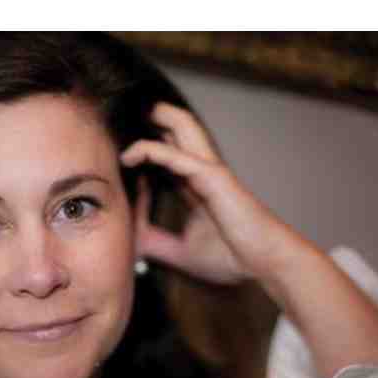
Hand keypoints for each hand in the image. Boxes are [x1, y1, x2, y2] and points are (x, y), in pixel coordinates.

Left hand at [121, 102, 303, 285]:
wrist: (262, 264)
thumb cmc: (231, 257)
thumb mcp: (180, 252)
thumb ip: (155, 242)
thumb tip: (128, 240)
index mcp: (196, 186)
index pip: (167, 155)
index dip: (143, 149)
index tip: (115, 156)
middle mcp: (202, 172)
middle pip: (178, 129)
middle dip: (154, 116)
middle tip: (124, 113)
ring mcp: (208, 171)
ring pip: (182, 127)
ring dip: (157, 116)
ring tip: (129, 112)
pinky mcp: (213, 177)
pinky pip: (176, 156)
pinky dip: (151, 151)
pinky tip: (130, 155)